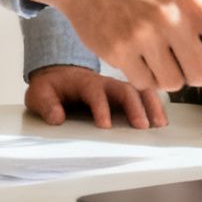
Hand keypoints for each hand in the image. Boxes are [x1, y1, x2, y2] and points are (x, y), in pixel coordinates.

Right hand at [22, 0, 201, 94]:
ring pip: (173, 84)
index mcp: (193, 3)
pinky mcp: (120, 52)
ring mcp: (144, 36)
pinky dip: (142, 75)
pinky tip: (131, 51)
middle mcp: (171, 18)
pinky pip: (145, 85)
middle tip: (176, 51)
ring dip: (165, 73)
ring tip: (149, 45)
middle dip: (192, 70)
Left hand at [23, 64, 166, 128]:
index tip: (105, 125)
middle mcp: (105, 82)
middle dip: (134, 107)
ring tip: (159, 124)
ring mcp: (117, 86)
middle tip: (141, 126)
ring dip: (150, 105)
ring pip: (139, 90)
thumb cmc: (51, 87)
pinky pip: (144, 95)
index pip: (95, 92)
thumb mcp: (40, 93)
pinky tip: (161, 120)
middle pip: (124, 89)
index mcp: (83, 82)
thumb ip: (46, 104)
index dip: (101, 108)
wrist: (59, 75)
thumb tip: (57, 117)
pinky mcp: (124, 93)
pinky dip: (154, 105)